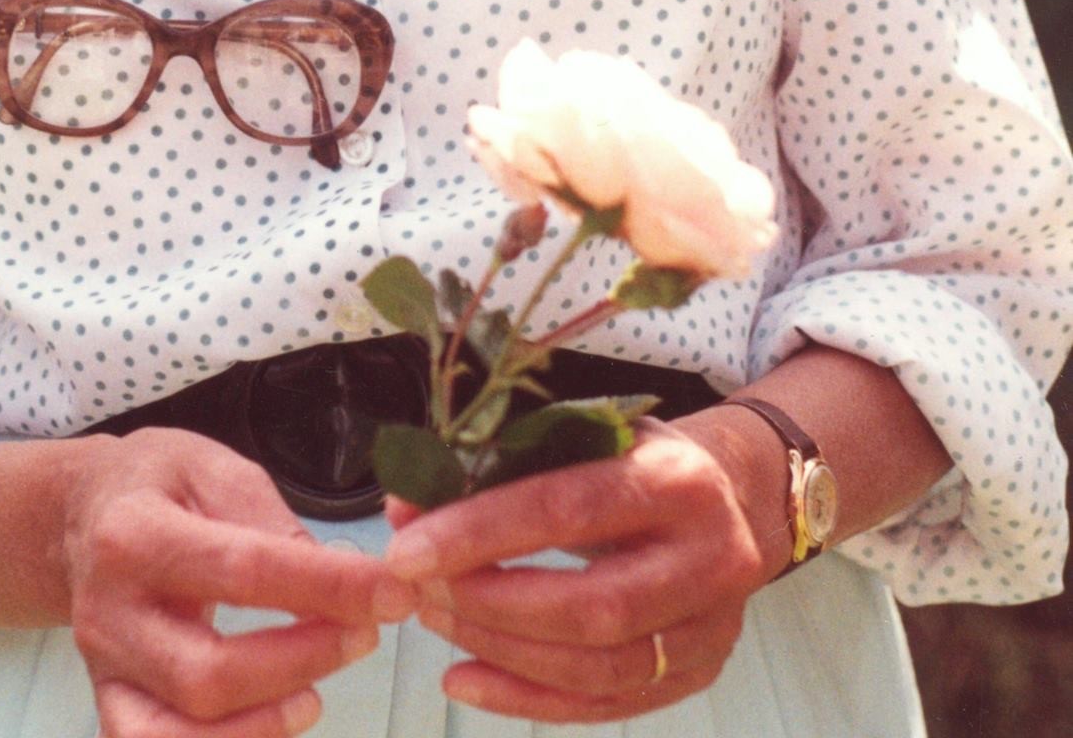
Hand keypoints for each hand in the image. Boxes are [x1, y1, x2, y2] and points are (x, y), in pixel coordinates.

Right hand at [61, 426, 416, 736]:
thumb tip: (329, 575)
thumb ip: (266, 515)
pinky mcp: (109, 702)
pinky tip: (276, 721)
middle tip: (364, 635)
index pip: (243, 570)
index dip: (327, 587)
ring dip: (263, 724)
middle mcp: (109, 611)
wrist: (79, 515)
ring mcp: (106, 667)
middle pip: (207, 672)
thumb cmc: (155, 482)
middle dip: (301, 660)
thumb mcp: (209, 464)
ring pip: (178, 731)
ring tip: (317, 693)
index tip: (391, 593)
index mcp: (133, 533)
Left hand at [382, 418, 784, 725]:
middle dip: (490, 603)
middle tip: (418, 589)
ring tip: (435, 621)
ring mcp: (712, 626)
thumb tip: (404, 505)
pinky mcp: (698, 672)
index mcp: (677, 479)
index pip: (570, 509)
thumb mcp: (583, 433)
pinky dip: (528, 699)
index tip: (409, 546)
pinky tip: (466, 679)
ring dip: (503, 652)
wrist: (733, 495)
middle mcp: (711, 557)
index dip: (483, 531)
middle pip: (593, 606)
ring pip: (600, 666)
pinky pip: (606, 705)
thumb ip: (500, 463)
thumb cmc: (635, 455)